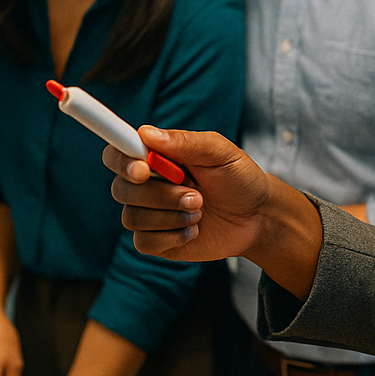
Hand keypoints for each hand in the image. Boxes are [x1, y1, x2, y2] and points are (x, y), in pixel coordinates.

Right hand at [104, 127, 324, 298]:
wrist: (257, 217)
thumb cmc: (239, 178)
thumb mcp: (221, 153)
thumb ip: (185, 142)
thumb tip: (146, 133)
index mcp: (156, 156)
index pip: (117, 153)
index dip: (121, 162)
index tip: (144, 170)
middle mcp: (146, 184)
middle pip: (121, 189)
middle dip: (160, 196)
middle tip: (197, 196)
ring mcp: (149, 213)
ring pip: (132, 218)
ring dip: (170, 216)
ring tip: (200, 211)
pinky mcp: (156, 240)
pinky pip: (143, 242)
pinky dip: (172, 236)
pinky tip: (193, 229)